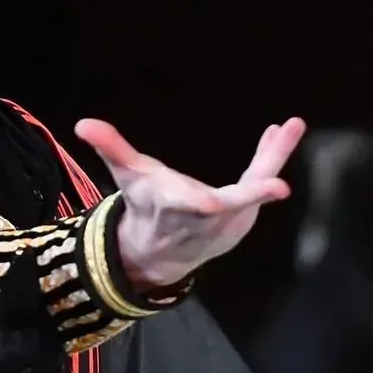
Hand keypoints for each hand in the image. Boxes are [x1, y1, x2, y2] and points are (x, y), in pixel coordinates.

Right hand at [74, 117, 306, 291]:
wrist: (160, 250)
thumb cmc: (146, 206)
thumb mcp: (128, 176)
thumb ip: (110, 148)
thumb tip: (82, 123)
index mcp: (178, 209)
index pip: (200, 208)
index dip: (220, 204)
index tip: (244, 195)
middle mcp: (207, 219)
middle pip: (235, 204)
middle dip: (256, 193)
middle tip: (279, 186)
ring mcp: (229, 221)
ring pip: (254, 189)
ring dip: (273, 157)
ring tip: (290, 125)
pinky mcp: (242, 215)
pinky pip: (258, 184)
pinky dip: (270, 159)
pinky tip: (279, 132)